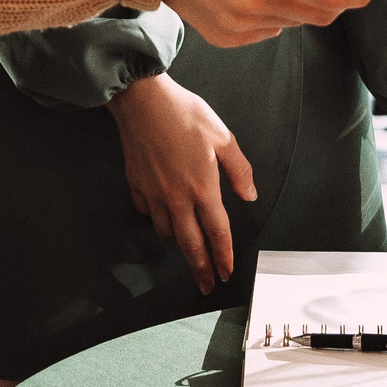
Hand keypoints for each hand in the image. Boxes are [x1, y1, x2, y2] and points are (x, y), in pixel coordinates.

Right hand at [108, 73, 255, 293]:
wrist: (142, 101)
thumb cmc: (185, 114)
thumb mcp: (222, 137)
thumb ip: (239, 169)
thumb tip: (250, 195)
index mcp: (203, 188)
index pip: (217, 233)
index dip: (223, 257)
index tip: (226, 274)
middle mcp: (177, 199)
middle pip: (191, 245)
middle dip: (200, 269)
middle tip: (205, 285)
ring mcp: (153, 195)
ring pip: (168, 233)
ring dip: (180, 244)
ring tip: (189, 248)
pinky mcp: (136, 186)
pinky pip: (147, 214)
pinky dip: (157, 221)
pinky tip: (163, 216)